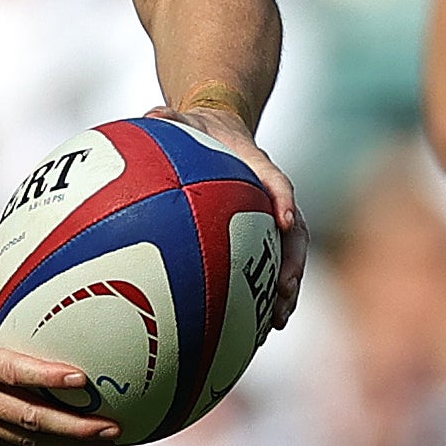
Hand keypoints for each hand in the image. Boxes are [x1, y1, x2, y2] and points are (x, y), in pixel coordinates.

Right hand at [0, 251, 118, 445]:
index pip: (10, 373)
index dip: (46, 377)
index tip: (82, 379)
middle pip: (26, 419)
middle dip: (72, 427)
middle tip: (112, 426)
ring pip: (22, 439)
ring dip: (65, 443)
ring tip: (104, 441)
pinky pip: (8, 445)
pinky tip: (69, 445)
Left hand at [154, 100, 307, 328]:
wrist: (219, 133)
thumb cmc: (198, 129)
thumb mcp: (183, 119)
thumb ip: (170, 118)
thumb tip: (152, 115)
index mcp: (257, 168)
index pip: (277, 182)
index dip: (284, 200)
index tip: (286, 220)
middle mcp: (270, 199)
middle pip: (294, 234)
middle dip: (293, 262)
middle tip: (285, 289)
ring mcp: (267, 222)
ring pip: (286, 259)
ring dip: (286, 290)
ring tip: (276, 321)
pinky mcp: (258, 239)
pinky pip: (266, 270)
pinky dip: (263, 298)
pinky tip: (253, 331)